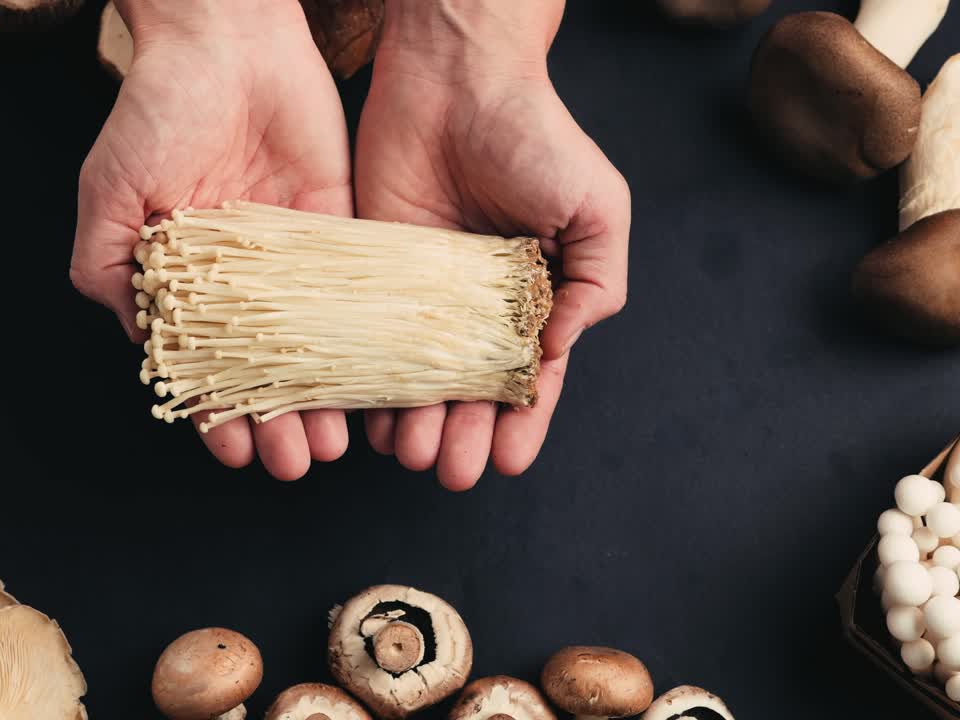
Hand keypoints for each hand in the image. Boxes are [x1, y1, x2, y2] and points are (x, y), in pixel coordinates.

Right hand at [72, 0, 352, 479]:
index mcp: (185, 281)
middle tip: (297, 463)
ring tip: (336, 444)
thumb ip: (110, 270)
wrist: (226, 39)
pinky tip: (376, 382)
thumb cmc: (155, 110)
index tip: (233, 452)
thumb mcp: (110, 193)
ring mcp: (295, 261)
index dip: (215, 413)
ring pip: (315, 348)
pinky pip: (358, 294)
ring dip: (324, 400)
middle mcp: (242, 282)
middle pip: (264, 371)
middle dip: (277, 423)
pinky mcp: (341, 229)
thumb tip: (140, 342)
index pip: (202, 366)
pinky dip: (367, 341)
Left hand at [355, 0, 629, 490]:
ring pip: (413, 377)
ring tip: (412, 455)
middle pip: (466, 391)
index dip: (522, 423)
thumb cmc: (536, 135)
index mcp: (531, 296)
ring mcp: (418, 294)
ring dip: (413, 422)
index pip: (528, 377)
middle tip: (453, 471)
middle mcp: (473, 306)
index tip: (511, 463)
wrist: (456, 76)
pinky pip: (363, 339)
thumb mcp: (596, 208)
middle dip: (463, 436)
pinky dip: (364, 383)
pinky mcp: (368, 273)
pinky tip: (365, 418)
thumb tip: (559, 350)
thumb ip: (595, 282)